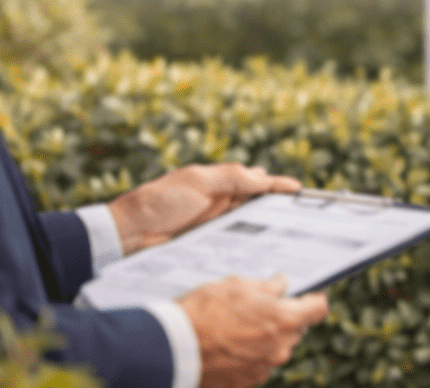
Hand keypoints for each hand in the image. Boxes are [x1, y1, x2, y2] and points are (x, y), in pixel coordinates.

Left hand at [109, 164, 301, 253]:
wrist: (127, 236)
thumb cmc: (159, 201)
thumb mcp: (197, 181)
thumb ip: (232, 177)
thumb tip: (265, 177)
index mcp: (219, 182)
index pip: (257, 182)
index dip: (278, 186)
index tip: (299, 192)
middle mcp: (220, 204)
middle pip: (257, 205)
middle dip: (278, 209)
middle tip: (302, 218)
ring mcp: (214, 227)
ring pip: (250, 227)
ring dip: (267, 230)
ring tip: (289, 236)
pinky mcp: (208, 246)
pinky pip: (235, 245)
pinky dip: (250, 247)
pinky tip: (263, 253)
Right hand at [178, 275, 328, 387]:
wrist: (172, 349)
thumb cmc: (205, 312)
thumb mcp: (237, 286)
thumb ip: (266, 287)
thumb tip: (281, 286)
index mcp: (284, 320)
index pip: (318, 308)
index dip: (313, 299)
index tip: (306, 294)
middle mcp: (280, 348)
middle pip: (296, 330)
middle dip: (285, 318)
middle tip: (261, 308)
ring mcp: (263, 369)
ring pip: (276, 349)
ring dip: (266, 338)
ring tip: (237, 327)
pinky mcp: (246, 383)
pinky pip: (257, 365)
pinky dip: (249, 356)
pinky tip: (228, 346)